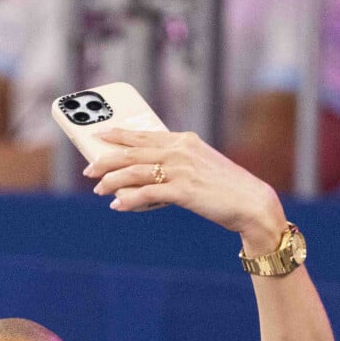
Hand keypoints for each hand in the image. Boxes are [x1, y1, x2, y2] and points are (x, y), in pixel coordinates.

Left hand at [84, 128, 286, 251]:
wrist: (251, 203)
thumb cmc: (224, 189)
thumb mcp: (199, 170)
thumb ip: (174, 169)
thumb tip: (146, 182)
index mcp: (184, 141)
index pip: (144, 135)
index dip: (118, 136)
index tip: (99, 136)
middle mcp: (180, 151)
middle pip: (133, 152)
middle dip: (107, 160)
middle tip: (88, 170)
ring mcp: (181, 170)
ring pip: (135, 171)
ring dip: (112, 181)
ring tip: (98, 190)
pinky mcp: (182, 191)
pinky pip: (147, 194)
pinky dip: (129, 199)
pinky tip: (118, 205)